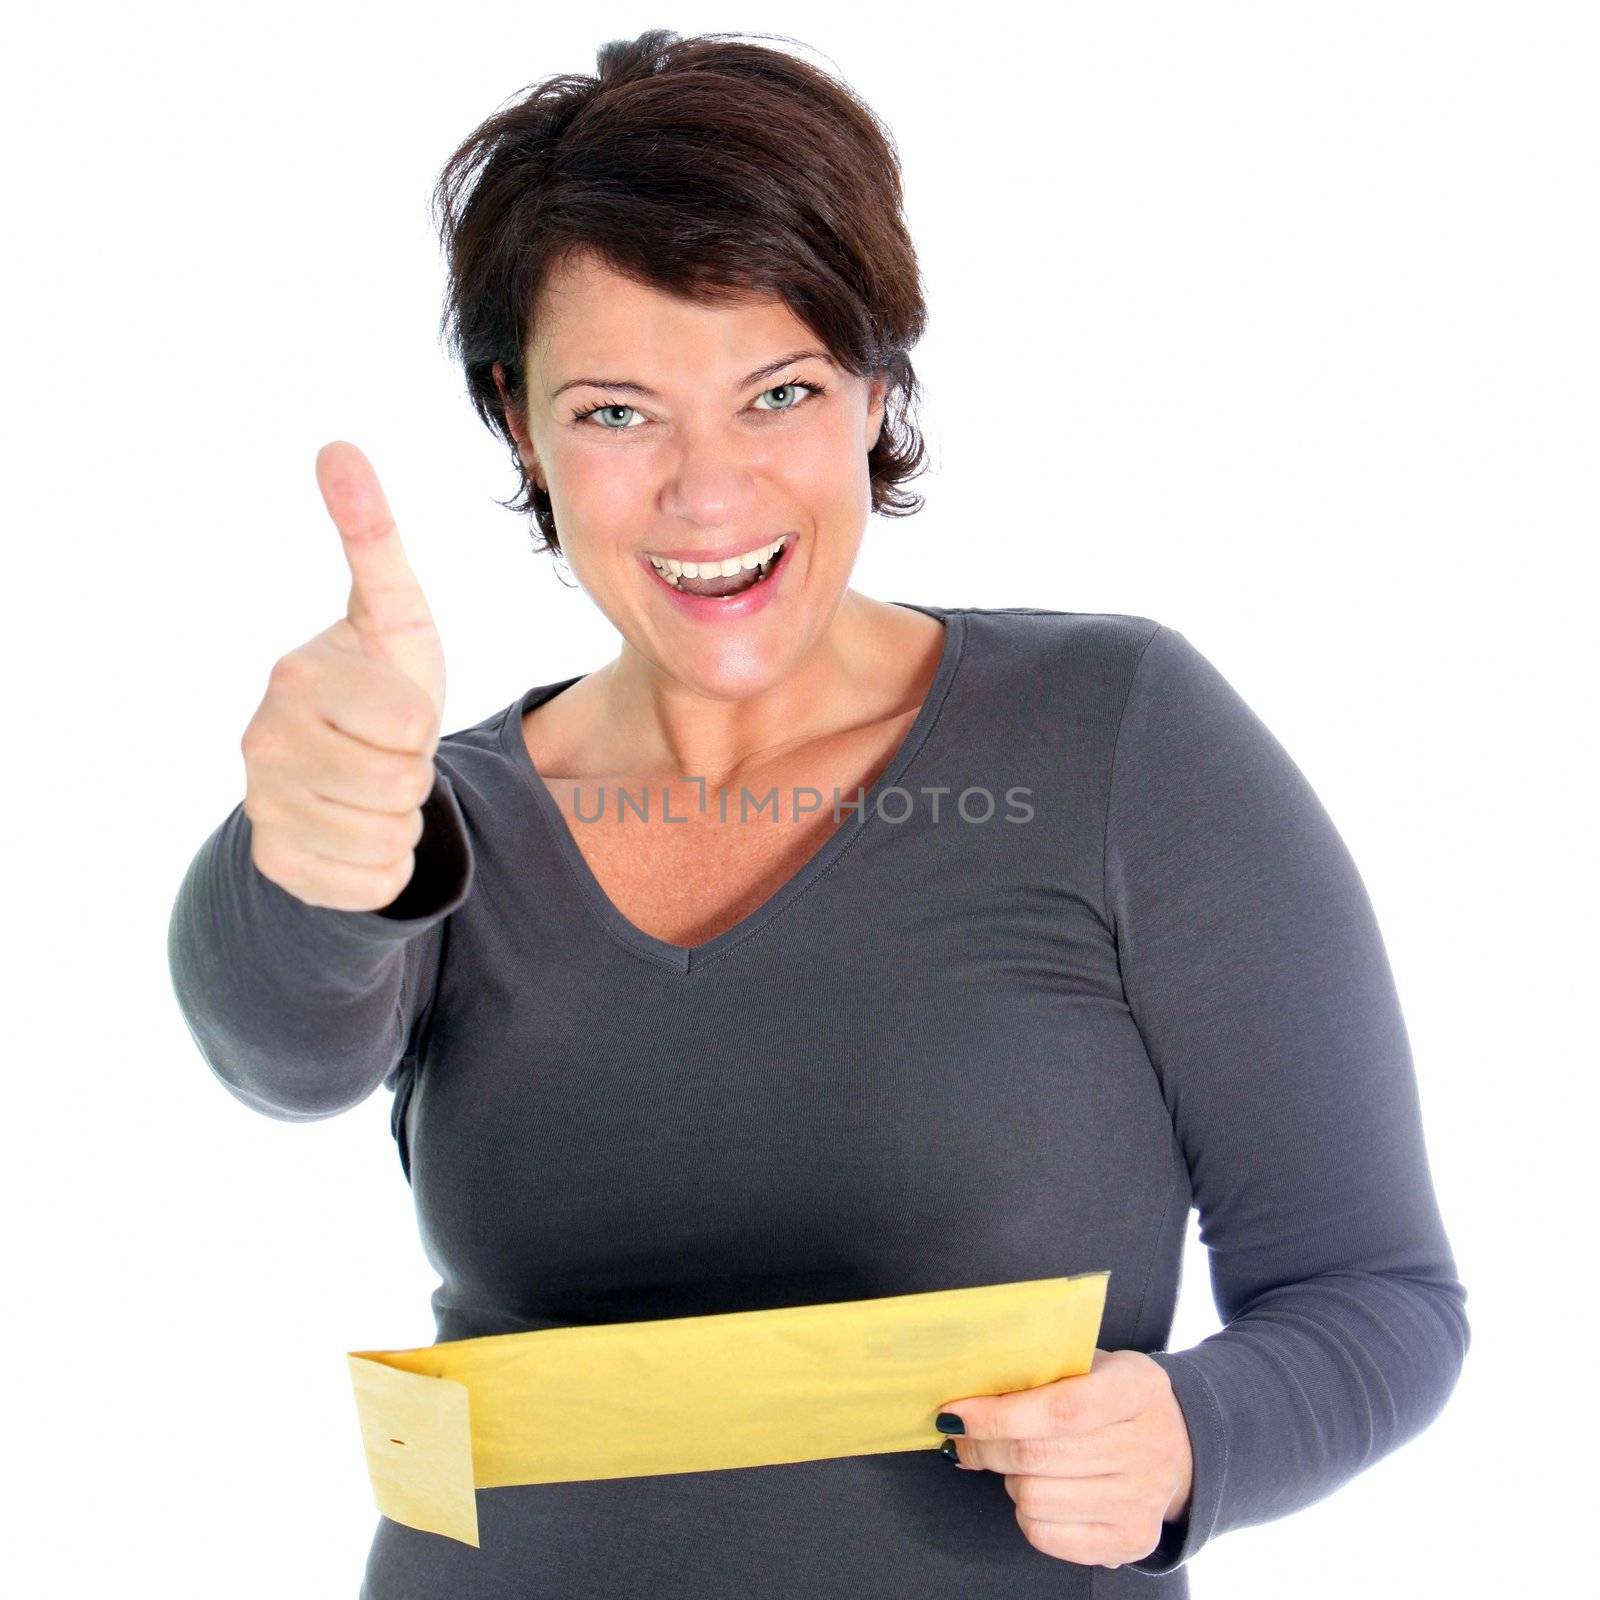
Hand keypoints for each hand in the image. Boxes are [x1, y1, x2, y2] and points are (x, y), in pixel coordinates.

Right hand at [240, 441, 447, 912]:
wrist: (347, 767)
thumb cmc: (380, 683)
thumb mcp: (392, 614)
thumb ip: (372, 538)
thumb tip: (338, 446)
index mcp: (296, 676)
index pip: (407, 725)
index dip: (421, 725)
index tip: (395, 711)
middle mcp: (263, 740)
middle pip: (399, 783)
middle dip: (413, 772)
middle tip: (387, 752)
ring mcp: (263, 805)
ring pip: (386, 837)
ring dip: (401, 818)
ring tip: (374, 787)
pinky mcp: (277, 863)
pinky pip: (370, 882)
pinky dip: (383, 866)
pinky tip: (359, 830)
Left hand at [937, 1347, 1193, 1569]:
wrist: (1183, 1445)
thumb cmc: (1118, 1396)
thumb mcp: (1094, 1364)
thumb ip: (1040, 1375)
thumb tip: (967, 1406)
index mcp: (1138, 1389)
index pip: (1061, 1410)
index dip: (1000, 1415)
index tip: (956, 1413)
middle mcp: (1147, 1448)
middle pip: (1040, 1457)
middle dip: (985, 1446)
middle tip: (965, 1436)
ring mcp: (1142, 1500)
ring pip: (1036, 1498)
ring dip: (1008, 1478)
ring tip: (1016, 1460)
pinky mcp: (1131, 1540)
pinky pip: (1048, 1535)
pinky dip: (1026, 1513)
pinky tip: (1035, 1489)